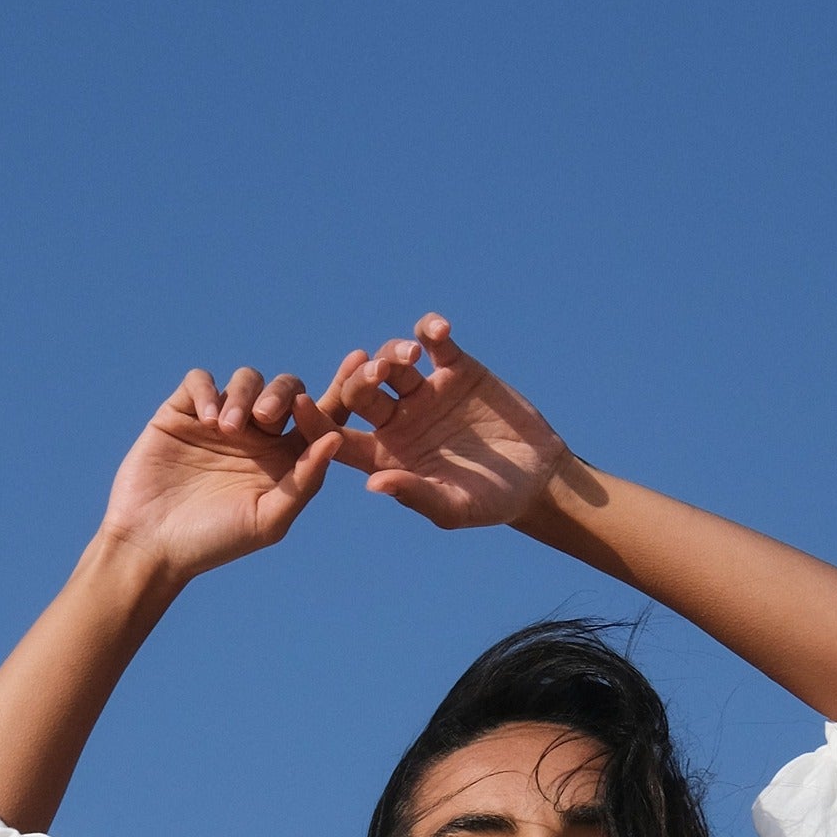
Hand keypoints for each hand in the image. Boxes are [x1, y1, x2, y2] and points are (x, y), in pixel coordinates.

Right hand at [99, 369, 340, 584]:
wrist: (153, 544)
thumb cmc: (215, 542)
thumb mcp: (268, 520)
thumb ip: (305, 481)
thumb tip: (335, 439)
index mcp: (285, 460)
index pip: (320, 416)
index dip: (342, 388)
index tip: (361, 362)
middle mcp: (257, 435)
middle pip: (286, 389)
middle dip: (282, 396)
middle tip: (266, 420)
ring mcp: (221, 420)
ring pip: (247, 379)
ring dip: (244, 397)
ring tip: (227, 429)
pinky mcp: (184, 411)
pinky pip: (202, 380)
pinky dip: (209, 391)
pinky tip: (207, 418)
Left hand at [318, 317, 569, 531]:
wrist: (536, 476)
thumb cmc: (491, 502)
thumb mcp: (454, 506)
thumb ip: (416, 494)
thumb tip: (373, 485)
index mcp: (387, 455)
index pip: (340, 437)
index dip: (318, 421)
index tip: (300, 404)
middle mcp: (399, 420)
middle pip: (362, 393)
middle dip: (362, 379)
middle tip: (376, 374)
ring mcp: (425, 392)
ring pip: (393, 362)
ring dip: (395, 353)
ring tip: (412, 357)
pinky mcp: (455, 369)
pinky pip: (434, 342)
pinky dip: (431, 330)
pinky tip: (438, 331)